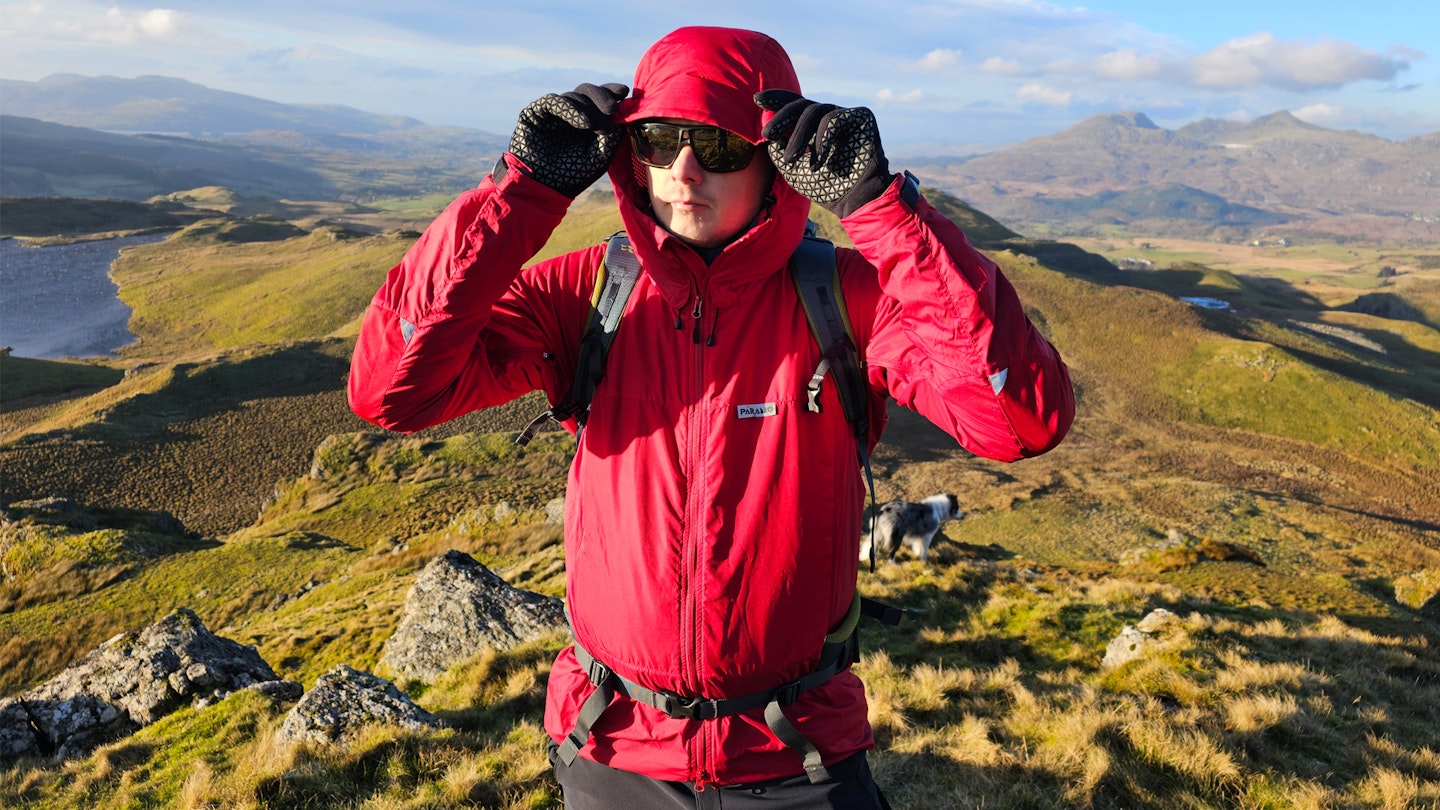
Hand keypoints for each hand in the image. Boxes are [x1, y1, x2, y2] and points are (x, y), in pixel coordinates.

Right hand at [503, 83, 628, 196]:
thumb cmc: (574, 176)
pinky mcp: (535, 112)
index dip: (611, 91)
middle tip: (612, 109)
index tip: (624, 92)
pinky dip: (571, 109)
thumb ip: (613, 135)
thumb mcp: (601, 156)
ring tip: (596, 128)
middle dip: (602, 97)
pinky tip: (584, 123)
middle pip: (588, 91)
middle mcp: (570, 113)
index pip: (600, 98)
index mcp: (587, 120)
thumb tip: (623, 113)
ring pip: (573, 96)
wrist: (544, 190)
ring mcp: (552, 112)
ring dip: (589, 109)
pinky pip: (553, 102)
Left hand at [755, 90, 895, 218]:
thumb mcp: (792, 169)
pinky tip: (819, 158)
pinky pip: (833, 119)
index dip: (776, 99)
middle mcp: (829, 116)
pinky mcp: (861, 116)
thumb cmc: (824, 186)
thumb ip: (779, 149)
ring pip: (814, 111)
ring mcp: (845, 115)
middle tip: (767, 134)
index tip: (756, 99)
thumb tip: (768, 131)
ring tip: (791, 159)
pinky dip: (822, 139)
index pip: (794, 104)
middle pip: (801, 104)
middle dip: (781, 118)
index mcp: (814, 124)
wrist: (854, 199)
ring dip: (798, 136)